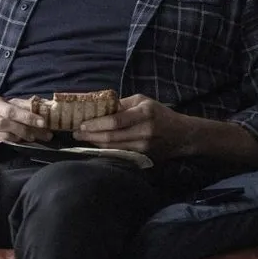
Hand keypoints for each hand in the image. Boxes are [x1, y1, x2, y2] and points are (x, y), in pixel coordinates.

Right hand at [0, 96, 52, 159]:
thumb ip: (20, 112)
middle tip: (44, 126)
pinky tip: (18, 141)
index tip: (47, 117)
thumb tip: (45, 110)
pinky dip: (8, 138)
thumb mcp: (4, 116)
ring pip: (3, 124)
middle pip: (10, 111)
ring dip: (21, 130)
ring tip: (33, 137)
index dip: (33, 109)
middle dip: (29, 118)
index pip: (16, 103)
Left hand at [72, 95, 196, 159]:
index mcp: (144, 113)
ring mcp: (144, 147)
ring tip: (83, 138)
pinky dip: (105, 150)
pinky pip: (119, 154)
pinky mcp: (143, 157)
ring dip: (95, 144)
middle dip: (90, 135)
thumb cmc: (160, 113)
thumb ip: (122, 104)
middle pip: (111, 137)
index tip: (82, 124)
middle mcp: (144, 131)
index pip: (115, 121)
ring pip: (112, 147)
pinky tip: (96, 145)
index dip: (96, 124)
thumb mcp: (143, 101)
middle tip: (76, 133)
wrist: (181, 135)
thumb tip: (100, 107)